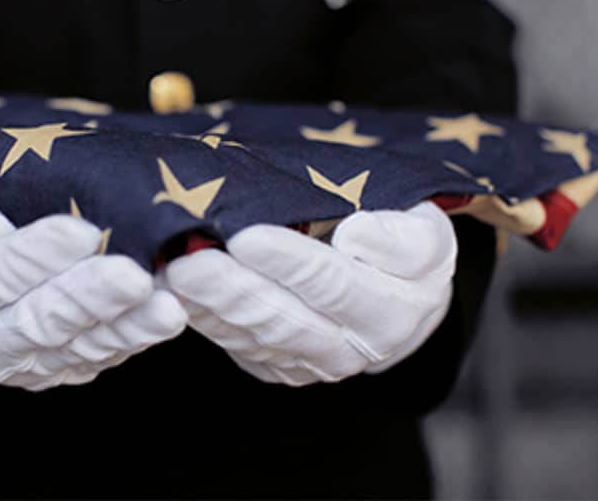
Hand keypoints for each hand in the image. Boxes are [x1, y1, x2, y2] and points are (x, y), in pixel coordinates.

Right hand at [0, 183, 186, 390]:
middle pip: (41, 320)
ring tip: (164, 305)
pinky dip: (137, 336)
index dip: (35, 254)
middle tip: (132, 276)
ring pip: (81, 343)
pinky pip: (103, 354)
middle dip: (91, 296)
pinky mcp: (63, 367)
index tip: (80, 230)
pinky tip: (165, 316)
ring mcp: (27, 363)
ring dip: (126, 325)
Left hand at [164, 201, 456, 385]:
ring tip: (171, 272)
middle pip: (280, 317)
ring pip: (249, 334)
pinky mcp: (275, 365)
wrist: (396, 295)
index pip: (331, 283)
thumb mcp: (426, 232)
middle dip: (229, 288)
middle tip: (189, 260)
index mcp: (390, 313)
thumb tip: (356, 237)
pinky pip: (233, 343)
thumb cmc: (405, 248)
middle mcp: (346, 349)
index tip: (247, 236)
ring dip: (206, 305)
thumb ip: (403, 240)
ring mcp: (305, 363)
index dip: (288, 261)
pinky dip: (202, 317)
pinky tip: (173, 291)